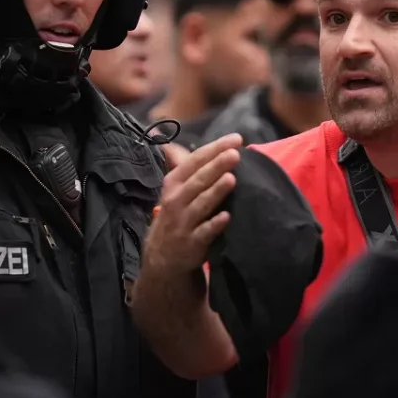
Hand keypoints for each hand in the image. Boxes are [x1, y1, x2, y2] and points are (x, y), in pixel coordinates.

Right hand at [145, 134, 242, 275]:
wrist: (162, 259)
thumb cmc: (176, 216)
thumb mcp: (174, 190)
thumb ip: (187, 167)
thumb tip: (187, 143)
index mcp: (174, 184)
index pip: (194, 161)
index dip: (214, 149)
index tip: (235, 138)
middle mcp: (176, 201)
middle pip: (198, 180)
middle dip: (216, 166)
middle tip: (235, 153)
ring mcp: (183, 223)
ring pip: (200, 204)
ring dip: (215, 191)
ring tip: (232, 178)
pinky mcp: (192, 243)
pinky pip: (204, 233)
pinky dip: (214, 224)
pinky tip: (227, 216)